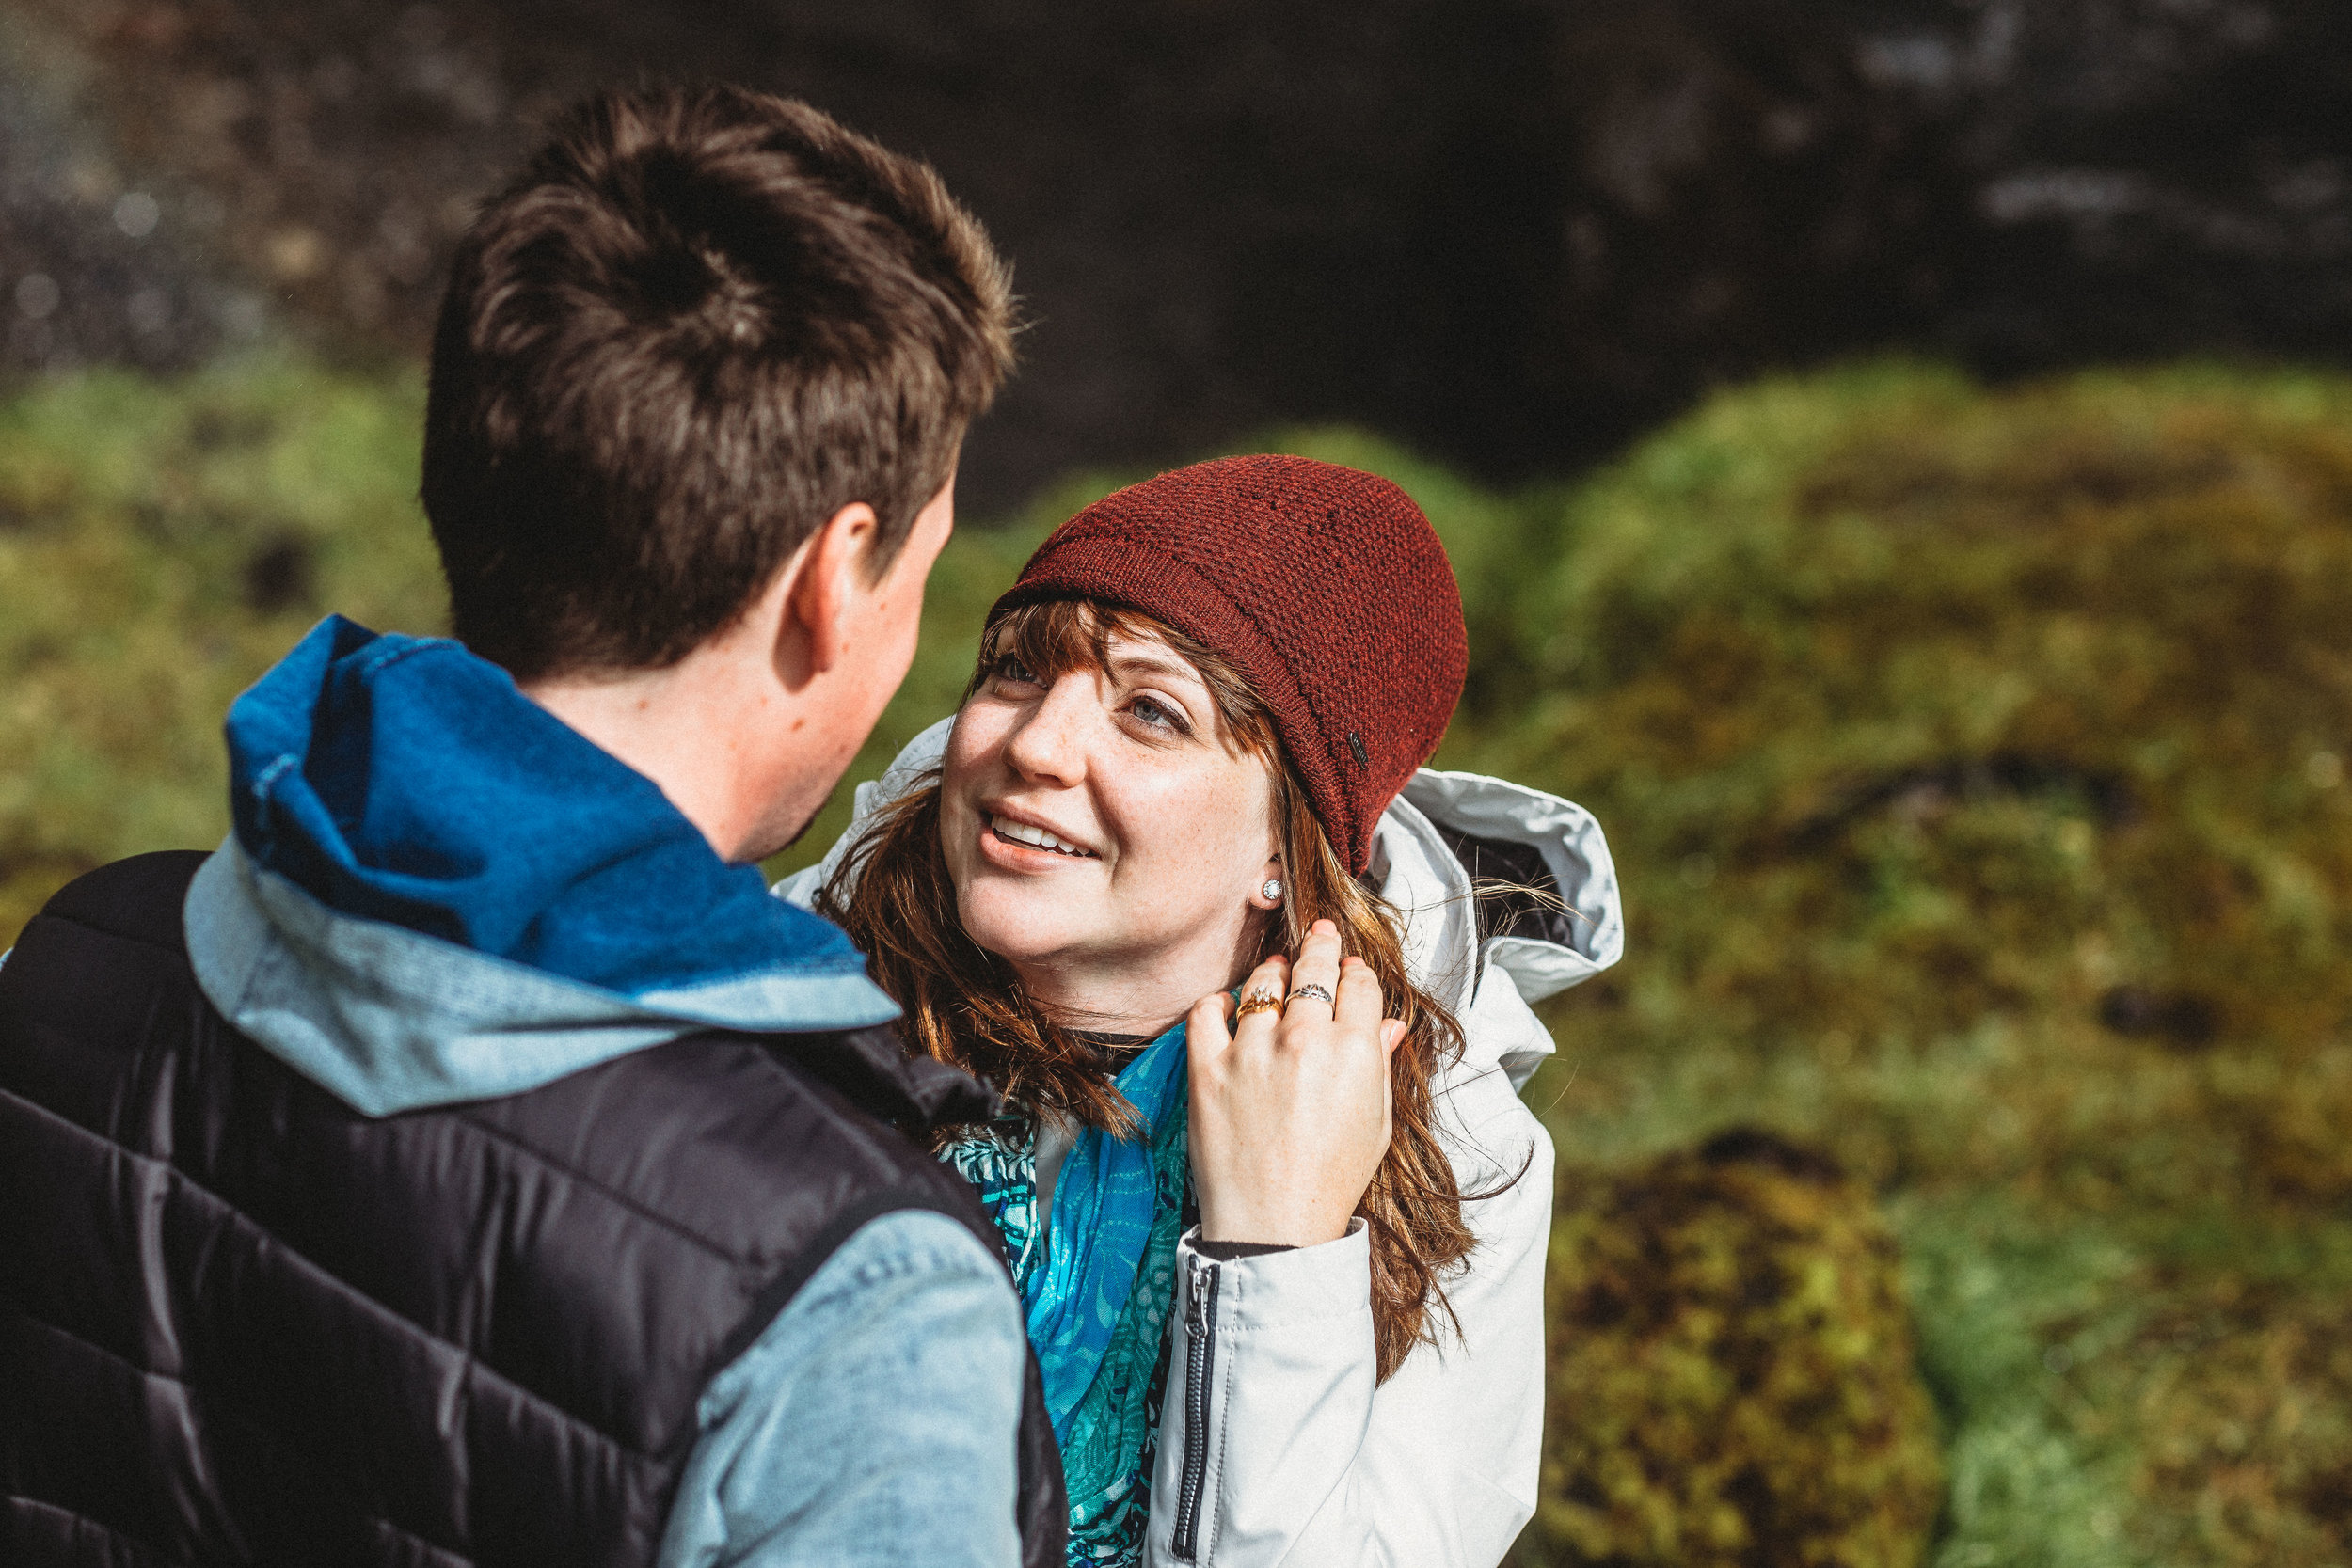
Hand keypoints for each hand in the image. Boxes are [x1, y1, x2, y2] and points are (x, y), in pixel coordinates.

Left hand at [1185, 919, 1407, 1247]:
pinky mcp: (1208, 1068)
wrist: (1274, 1227)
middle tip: (1319, 938)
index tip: (1351, 971)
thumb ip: (1378, 1065)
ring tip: (1275, 969)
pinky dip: (1217, 1003)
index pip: (1358, 985)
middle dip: (1320, 948)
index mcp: (1353, 1051)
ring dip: (1272, 971)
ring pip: (1261, 984)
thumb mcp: (1376, 1123)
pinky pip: (1207, 1012)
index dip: (1356, 973)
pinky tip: (1227, 1006)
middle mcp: (1304, 1040)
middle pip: (1313, 969)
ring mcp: (1252, 1051)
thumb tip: (1386, 1026)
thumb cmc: (1331, 1180)